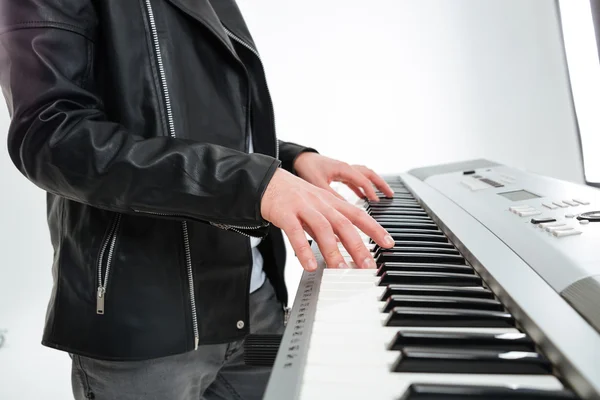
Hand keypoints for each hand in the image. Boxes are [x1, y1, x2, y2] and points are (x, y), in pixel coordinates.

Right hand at [261, 168, 394, 270]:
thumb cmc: (292, 197)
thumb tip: (342, 245)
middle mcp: (320, 203)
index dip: (375, 228)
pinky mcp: (284, 212)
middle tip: (368, 265)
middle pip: (344, 223)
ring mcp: (303, 207)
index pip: (358, 214)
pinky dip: (303, 249)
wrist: (265, 180)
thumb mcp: (316, 208)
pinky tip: (309, 265)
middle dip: (358, 246)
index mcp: (330, 201)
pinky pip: (295, 232)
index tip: (389, 243)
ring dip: (333, 251)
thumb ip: (329, 226)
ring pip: (323, 228)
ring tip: (341, 270)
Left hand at [293, 152, 393, 201]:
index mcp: (343, 169)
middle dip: (381, 184)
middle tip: (391, 195)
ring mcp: (344, 170)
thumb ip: (331, 196)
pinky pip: (355, 180)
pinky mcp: (340, 173)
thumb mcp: (318, 184)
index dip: (371, 191)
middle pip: (369, 174)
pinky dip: (361, 187)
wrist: (299, 158)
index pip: (363, 180)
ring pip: (364, 176)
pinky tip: (363, 197)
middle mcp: (346, 168)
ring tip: (382, 196)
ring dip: (374, 185)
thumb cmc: (307, 168)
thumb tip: (344, 209)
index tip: (376, 202)